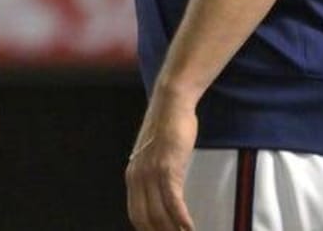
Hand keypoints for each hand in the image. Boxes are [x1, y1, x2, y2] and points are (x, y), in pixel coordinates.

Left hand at [125, 91, 196, 230]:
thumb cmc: (167, 128)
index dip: (148, 230)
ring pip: (160, 213)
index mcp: (132, 176)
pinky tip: (189, 227)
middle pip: (146, 219)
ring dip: (173, 230)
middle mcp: (137, 177)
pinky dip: (182, 217)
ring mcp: (151, 173)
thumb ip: (153, 176)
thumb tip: (162, 196)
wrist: (170, 104)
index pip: (136, 215)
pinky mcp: (168, 168)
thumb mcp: (154, 156)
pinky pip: (173, 200)